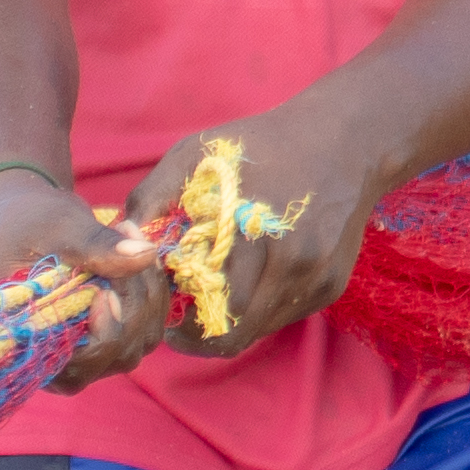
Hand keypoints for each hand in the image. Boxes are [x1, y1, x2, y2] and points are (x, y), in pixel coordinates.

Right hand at [0, 160, 175, 389]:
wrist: (22, 220)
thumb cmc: (24, 223)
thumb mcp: (55, 228)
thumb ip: (96, 245)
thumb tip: (146, 254)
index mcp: (28, 346)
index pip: (76, 370)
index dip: (102, 338)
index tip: (106, 293)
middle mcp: (59, 360)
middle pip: (116, 354)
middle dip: (131, 299)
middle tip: (122, 238)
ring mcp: (88, 350)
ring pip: (139, 340)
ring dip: (146, 290)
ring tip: (125, 235)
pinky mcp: (110, 334)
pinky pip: (149, 325)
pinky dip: (152, 289)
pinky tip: (139, 251)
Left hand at [148, 101, 376, 360]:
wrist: (345, 139)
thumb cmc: (260, 144)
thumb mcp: (195, 153)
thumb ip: (152, 197)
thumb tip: (124, 245)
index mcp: (252, 232)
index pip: (209, 311)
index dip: (182, 326)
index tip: (167, 320)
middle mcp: (292, 262)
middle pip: (236, 330)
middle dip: (204, 328)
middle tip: (186, 312)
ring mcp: (317, 277)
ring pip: (261, 329)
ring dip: (234, 321)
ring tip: (216, 294)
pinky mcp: (333, 285)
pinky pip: (286, 316)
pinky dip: (263, 309)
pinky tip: (251, 280)